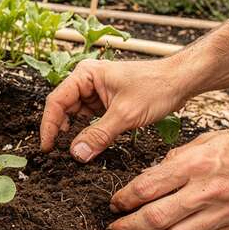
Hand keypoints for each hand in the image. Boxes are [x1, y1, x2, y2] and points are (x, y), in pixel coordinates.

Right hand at [40, 58, 190, 161]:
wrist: (181, 81)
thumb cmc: (156, 87)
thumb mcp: (125, 115)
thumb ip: (98, 135)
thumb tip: (76, 154)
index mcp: (85, 74)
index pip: (56, 101)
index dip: (49, 126)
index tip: (47, 148)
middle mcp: (86, 80)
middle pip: (63, 108)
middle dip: (61, 131)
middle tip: (57, 155)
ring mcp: (96, 91)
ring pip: (76, 115)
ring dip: (75, 133)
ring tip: (73, 152)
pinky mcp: (106, 101)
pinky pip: (90, 118)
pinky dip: (88, 132)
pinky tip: (89, 145)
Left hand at [107, 125, 228, 229]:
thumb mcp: (209, 139)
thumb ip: (178, 159)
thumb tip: (152, 176)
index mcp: (196, 164)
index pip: (146, 187)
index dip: (124, 199)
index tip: (115, 204)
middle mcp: (207, 191)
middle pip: (155, 218)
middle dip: (129, 228)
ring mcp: (226, 213)